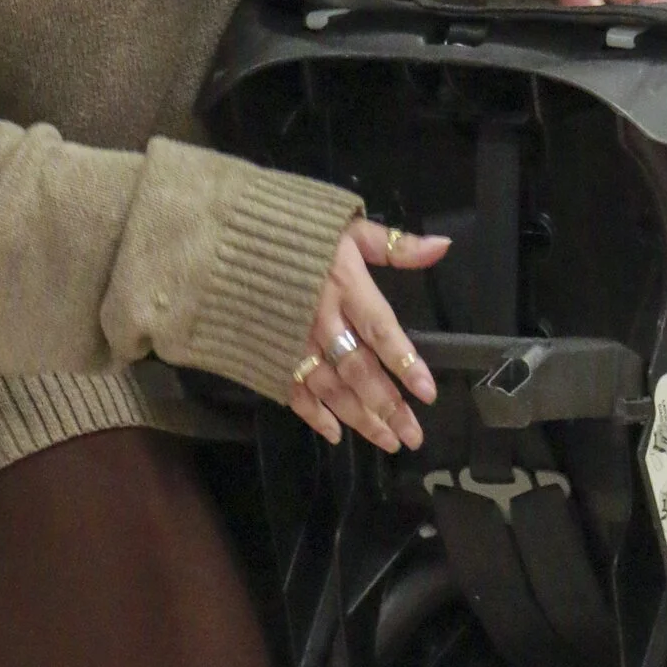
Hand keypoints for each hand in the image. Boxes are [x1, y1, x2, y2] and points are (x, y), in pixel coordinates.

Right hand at [289, 219, 442, 450]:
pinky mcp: (269, 354)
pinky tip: (335, 433)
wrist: (225, 239)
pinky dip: (314, 415)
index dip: (405, 363)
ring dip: (360, 418)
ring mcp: (293, 342)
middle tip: (413, 436)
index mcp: (345, 285)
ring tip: (388, 440)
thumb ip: (394, 244)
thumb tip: (441, 247)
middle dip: (387, 406)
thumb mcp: (348, 226)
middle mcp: (321, 320)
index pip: (381, 331)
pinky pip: (294, 392)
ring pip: (331, 388)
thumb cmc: (294, 229)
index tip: (427, 393)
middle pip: (359, 370)